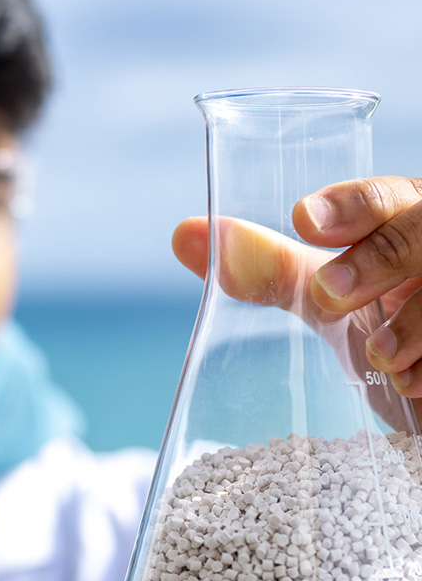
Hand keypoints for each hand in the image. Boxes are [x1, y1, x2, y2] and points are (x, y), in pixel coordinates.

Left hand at [292, 177, 421, 397]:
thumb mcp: (331, 301)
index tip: (304, 221)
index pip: (390, 195)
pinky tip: (415, 385)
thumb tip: (182, 235)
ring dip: (418, 319)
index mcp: (412, 222)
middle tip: (328, 295)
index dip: (352, 205)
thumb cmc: (389, 332)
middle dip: (380, 256)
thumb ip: (271, 269)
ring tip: (381, 356)